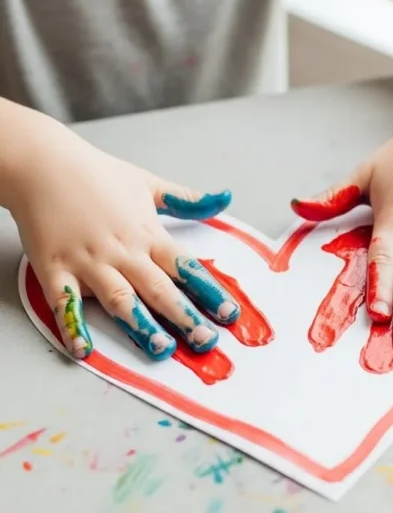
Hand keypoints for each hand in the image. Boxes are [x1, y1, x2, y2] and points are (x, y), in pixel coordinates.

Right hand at [10, 120, 239, 360]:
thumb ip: (186, 200)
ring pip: (119, 298)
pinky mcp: (55, 269)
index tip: (230, 314)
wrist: (43, 162)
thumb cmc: (95, 174)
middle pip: (159, 288)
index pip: (185, 267)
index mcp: (147, 234)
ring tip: (161, 348)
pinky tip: (84, 349)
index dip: (210, 292)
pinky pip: (65, 302)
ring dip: (141, 325)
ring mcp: (89, 261)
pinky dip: (73, 326)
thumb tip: (224, 198)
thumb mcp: (147, 183)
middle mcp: (122, 251)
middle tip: (206, 341)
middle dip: (185, 316)